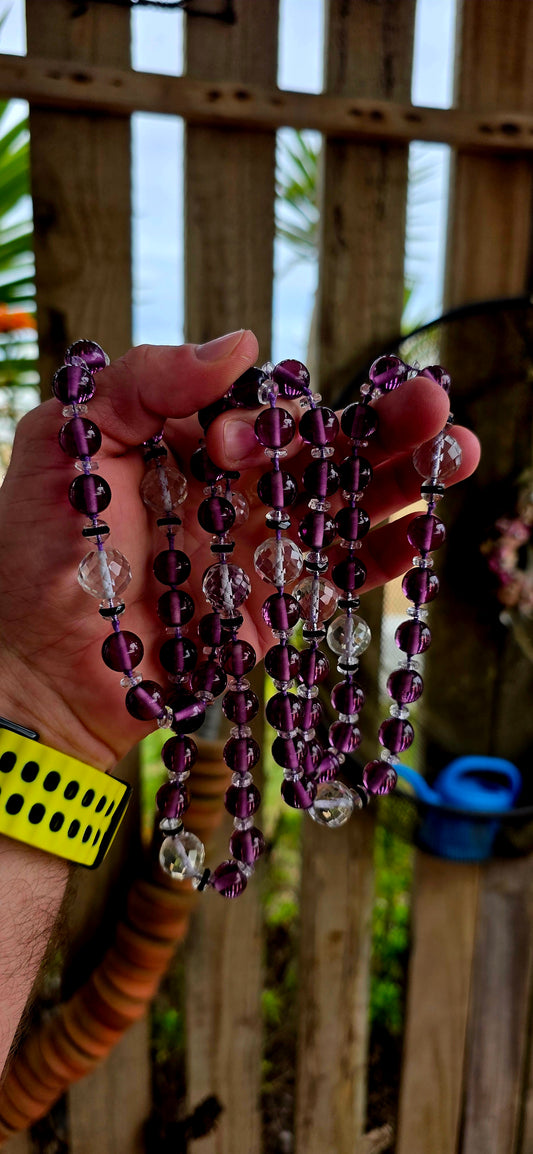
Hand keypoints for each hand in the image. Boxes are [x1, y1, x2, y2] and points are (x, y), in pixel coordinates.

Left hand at [0, 332, 479, 771]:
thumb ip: (144, 380)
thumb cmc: (37, 553)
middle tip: (430, 400)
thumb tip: (241, 343)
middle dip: (375, 426)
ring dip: (398, 480)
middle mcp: (229, 493)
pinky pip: (336, 577)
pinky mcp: (272, 611)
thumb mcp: (69, 439)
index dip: (267, 419)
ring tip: (457, 448)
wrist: (32, 669)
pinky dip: (380, 555)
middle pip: (319, 452)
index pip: (257, 412)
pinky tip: (420, 527)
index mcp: (185, 446)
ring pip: (342, 507)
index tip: (226, 449)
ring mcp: (255, 553)